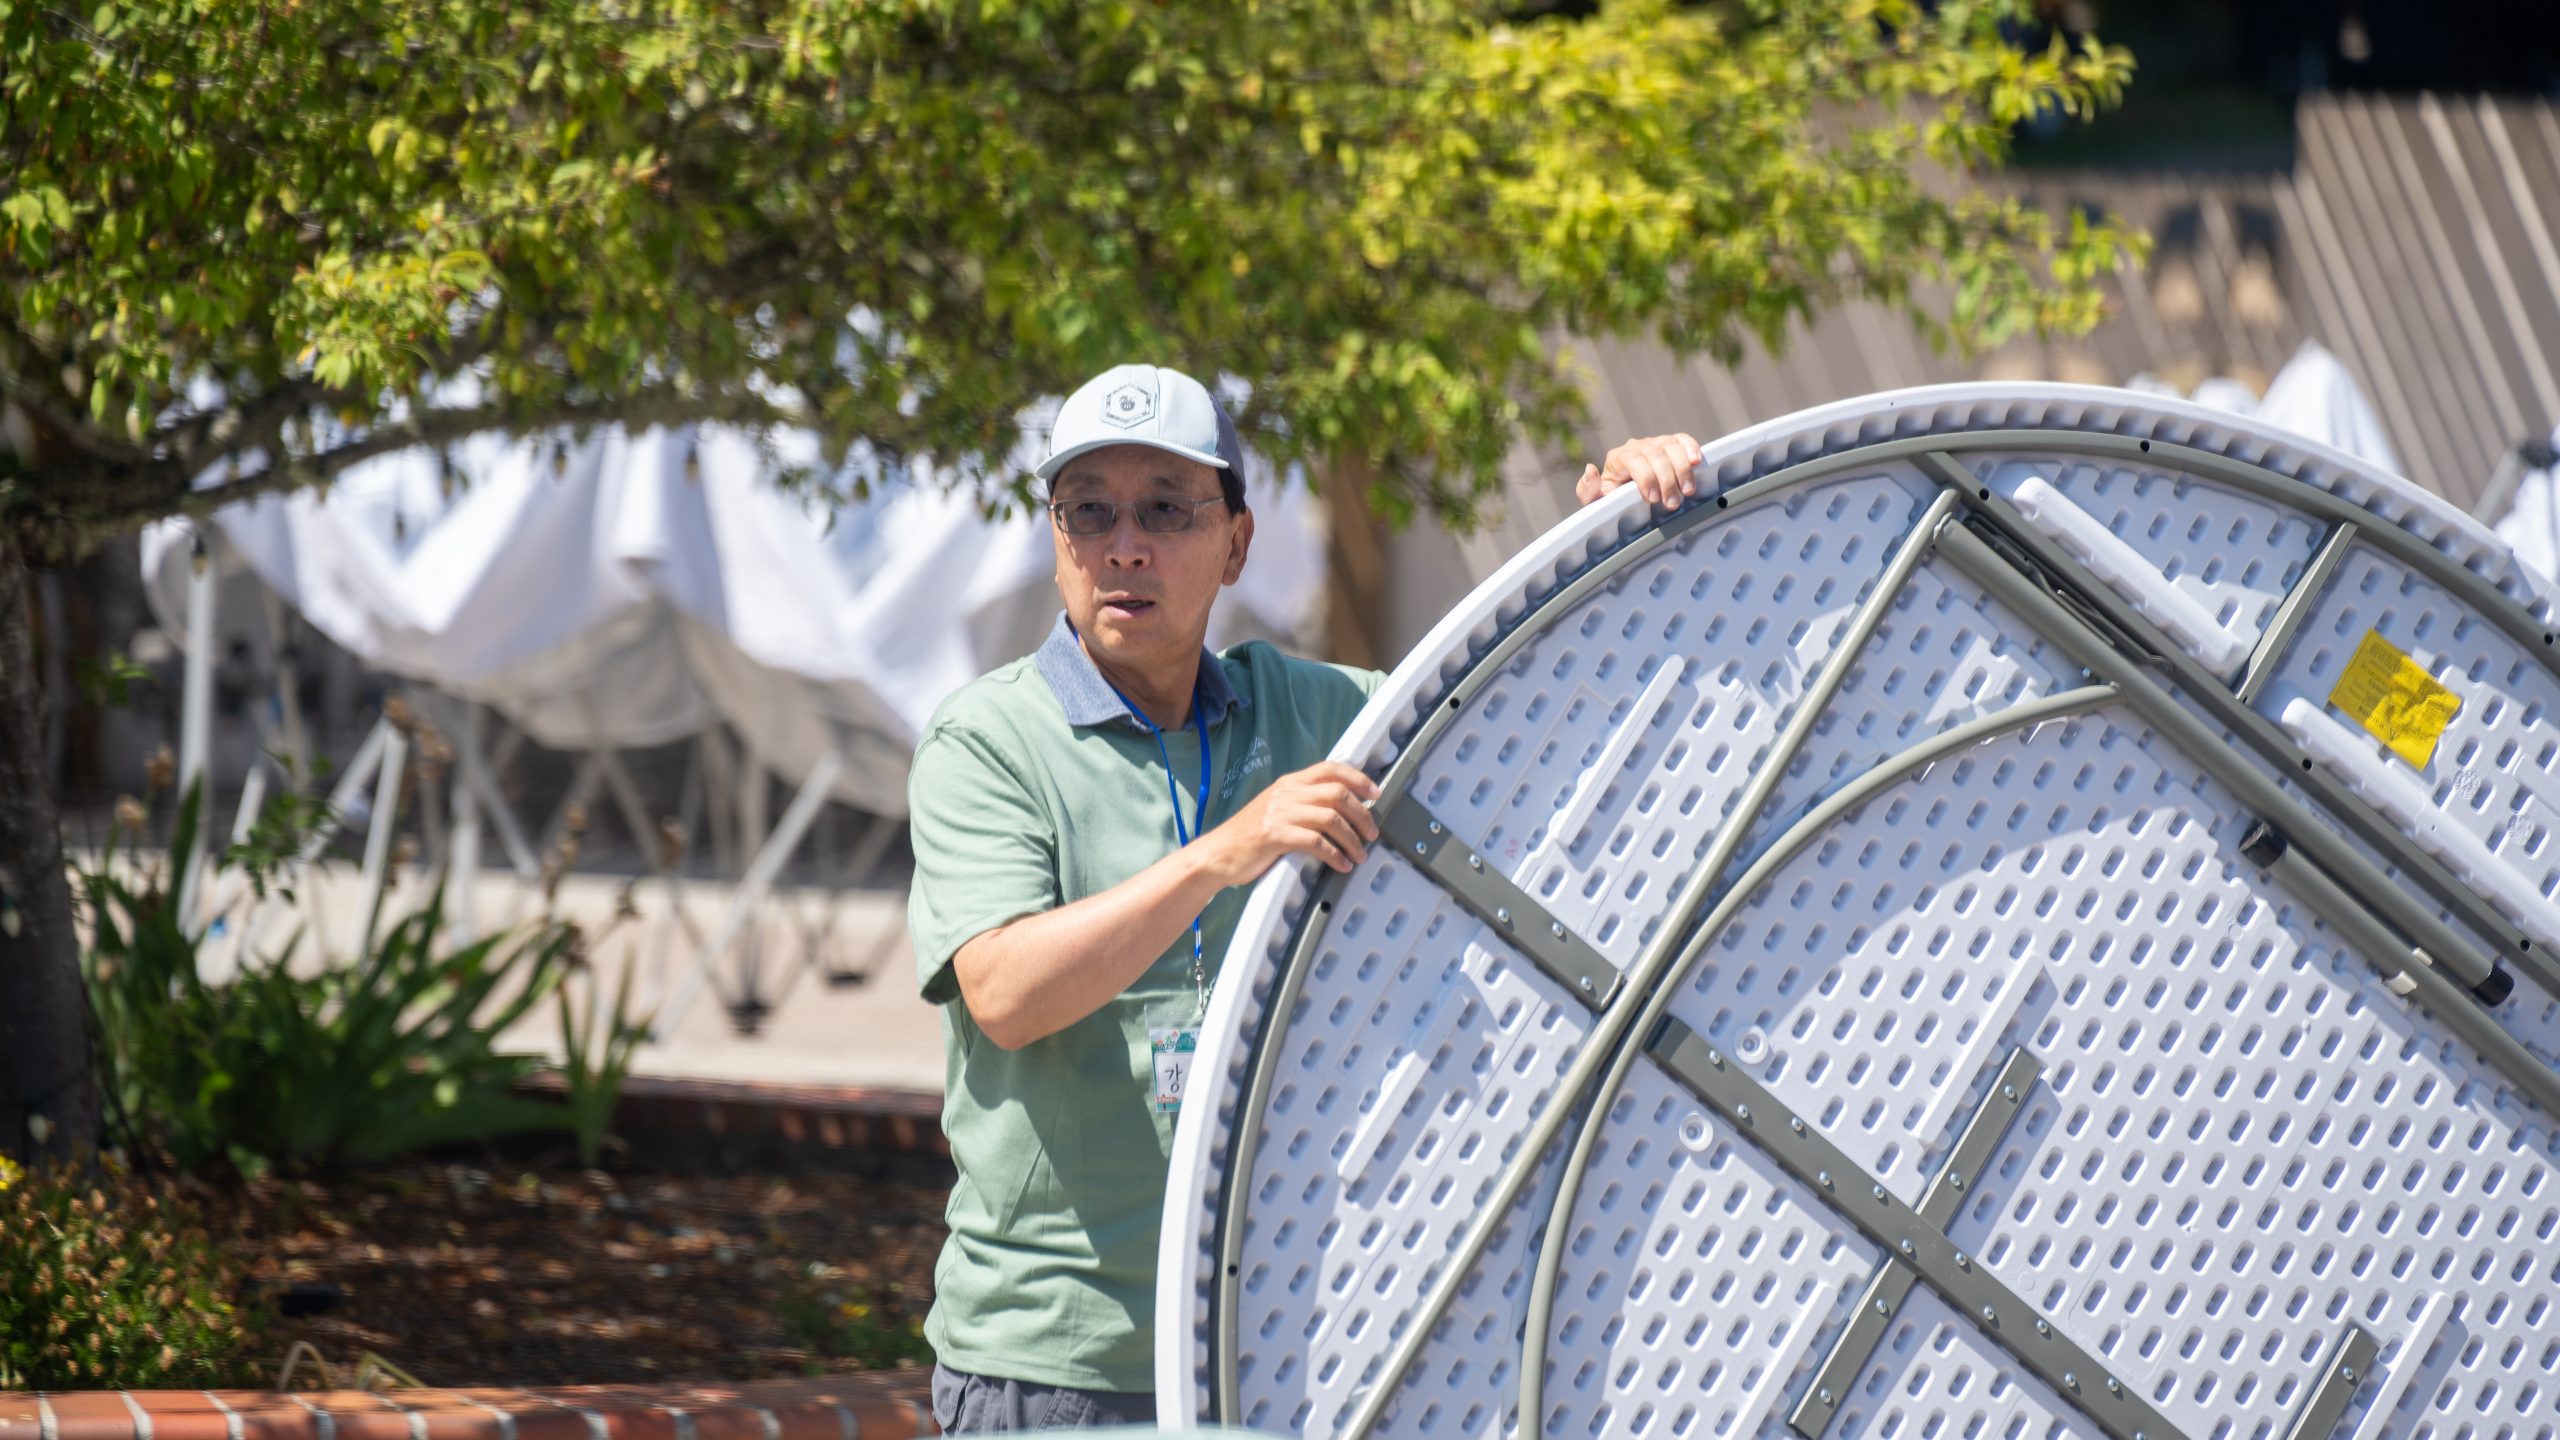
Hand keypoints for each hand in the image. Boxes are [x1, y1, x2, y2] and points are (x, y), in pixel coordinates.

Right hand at [1198, 761, 1380, 883]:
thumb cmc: (1250, 836)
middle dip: (1361, 814)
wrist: (1217, 853)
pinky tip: (1341, 864)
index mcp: (1289, 783)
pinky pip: (1315, 842)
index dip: (1358, 779)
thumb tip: (1342, 810)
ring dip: (1352, 838)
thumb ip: (1304, 803)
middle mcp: (1286, 793)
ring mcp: (1280, 813)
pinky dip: (1335, 855)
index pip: (1330, 769)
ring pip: (1331, 818)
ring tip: (1360, 854)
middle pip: (1337, 793)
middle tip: (1371, 833)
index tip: (1375, 793)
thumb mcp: (1277, 809)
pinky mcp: (1274, 835)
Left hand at [1577, 432, 1703, 508]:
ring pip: (1671, 446)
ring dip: (1682, 469)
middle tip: (1672, 503)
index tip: (1653, 498)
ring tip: (1687, 491)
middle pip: (1655, 454)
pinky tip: (1697, 462)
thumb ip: (1588, 490)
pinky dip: (1691, 448)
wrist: (1628, 497)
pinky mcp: (1672, 445)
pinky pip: (1682, 440)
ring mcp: (1655, 443)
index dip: (1645, 476)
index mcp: (1617, 458)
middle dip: (1666, 480)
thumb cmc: (1613, 500)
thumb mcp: (1597, 501)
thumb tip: (1590, 469)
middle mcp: (1636, 446)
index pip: (1632, 459)